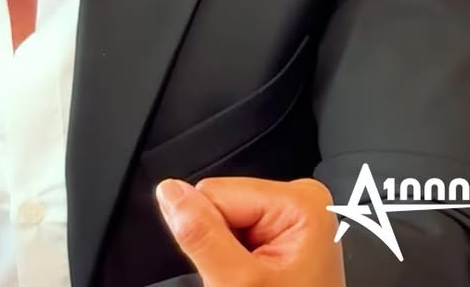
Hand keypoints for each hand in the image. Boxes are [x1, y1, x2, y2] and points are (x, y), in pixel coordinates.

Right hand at [156, 176, 345, 285]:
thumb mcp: (239, 285)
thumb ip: (202, 235)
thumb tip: (169, 192)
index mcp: (299, 201)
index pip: (213, 192)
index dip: (211, 236)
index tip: (235, 269)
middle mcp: (300, 200)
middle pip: (220, 203)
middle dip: (221, 246)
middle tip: (245, 281)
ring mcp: (294, 217)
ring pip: (225, 218)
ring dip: (228, 254)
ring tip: (253, 283)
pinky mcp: (285, 232)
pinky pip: (238, 230)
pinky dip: (238, 259)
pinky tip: (259, 279)